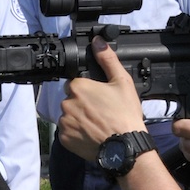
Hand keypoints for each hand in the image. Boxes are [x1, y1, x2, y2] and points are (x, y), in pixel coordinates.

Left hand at [58, 37, 145, 159]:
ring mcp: (64, 122)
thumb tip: (98, 42)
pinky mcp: (64, 139)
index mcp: (78, 86)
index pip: (76, 84)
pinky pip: (67, 133)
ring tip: (97, 125)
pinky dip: (76, 134)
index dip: (88, 91)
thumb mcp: (122, 82)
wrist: (125, 146)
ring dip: (78, 119)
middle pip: (71, 100)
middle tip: (100, 112)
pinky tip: (91, 134)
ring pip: (68, 116)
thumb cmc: (125, 115)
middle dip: (82, 105)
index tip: (100, 99)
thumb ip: (108, 59)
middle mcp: (67, 103)